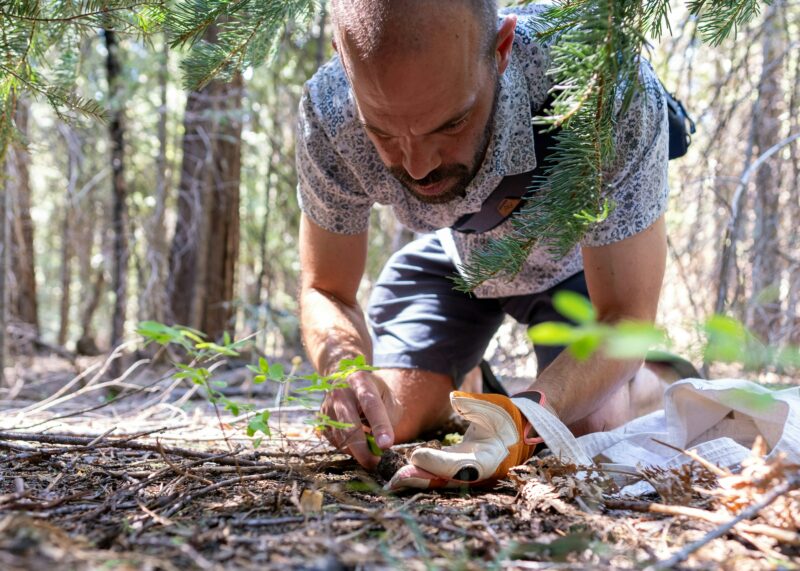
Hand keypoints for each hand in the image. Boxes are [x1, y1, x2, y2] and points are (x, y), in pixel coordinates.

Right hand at [320, 370, 394, 468]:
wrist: (344, 378)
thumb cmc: (372, 391)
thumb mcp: (387, 397)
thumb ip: (389, 417)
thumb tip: (380, 445)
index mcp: (361, 382)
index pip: (371, 405)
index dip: (379, 426)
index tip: (386, 445)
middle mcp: (340, 393)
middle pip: (349, 426)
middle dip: (363, 449)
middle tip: (375, 463)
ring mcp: (328, 407)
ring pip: (342, 438)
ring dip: (358, 450)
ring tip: (371, 450)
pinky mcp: (322, 421)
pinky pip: (336, 442)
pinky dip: (349, 448)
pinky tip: (358, 441)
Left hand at [387, 391, 545, 490]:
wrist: (518, 428)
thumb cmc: (506, 416)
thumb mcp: (493, 407)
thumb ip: (473, 404)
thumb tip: (454, 398)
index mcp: (488, 458)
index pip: (459, 464)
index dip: (437, 463)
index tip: (415, 456)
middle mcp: (477, 470)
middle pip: (446, 479)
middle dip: (422, 479)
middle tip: (397, 480)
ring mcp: (468, 470)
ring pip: (442, 478)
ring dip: (419, 478)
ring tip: (396, 480)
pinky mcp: (460, 465)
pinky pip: (441, 472)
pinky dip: (425, 472)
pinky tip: (407, 471)